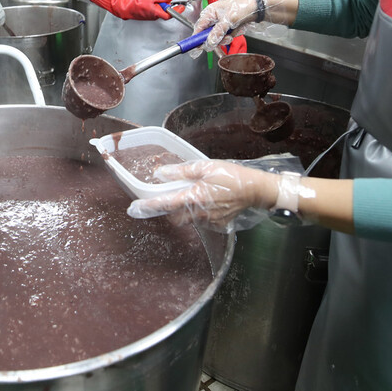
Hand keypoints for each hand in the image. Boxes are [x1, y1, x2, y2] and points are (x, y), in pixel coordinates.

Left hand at [126, 159, 279, 228]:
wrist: (256, 190)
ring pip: (187, 219)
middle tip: (168, 198)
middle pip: (174, 216)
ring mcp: (209, 221)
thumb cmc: (232, 176)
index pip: (165, 204)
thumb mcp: (206, 167)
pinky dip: (198, 212)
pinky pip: (201, 220)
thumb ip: (182, 171)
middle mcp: (199, 213)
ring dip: (184, 210)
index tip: (134, 209)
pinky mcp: (217, 224)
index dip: (148, 207)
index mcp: (194, 197)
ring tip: (193, 195)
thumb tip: (161, 173)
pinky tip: (208, 201)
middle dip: (168, 210)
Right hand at [194, 0, 271, 50]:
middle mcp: (213, 18)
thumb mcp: (229, 20)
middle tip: (226, 39)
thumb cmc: (242, 6)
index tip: (197, 48)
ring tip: (233, 33)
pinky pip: (226, 36)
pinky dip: (233, 35)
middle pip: (207, 35)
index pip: (198, 28)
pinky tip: (238, 29)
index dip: (197, 39)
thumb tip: (209, 42)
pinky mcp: (227, 27)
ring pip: (217, 38)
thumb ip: (217, 32)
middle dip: (217, 39)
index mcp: (209, 13)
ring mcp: (220, 23)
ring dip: (226, 38)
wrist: (257, 6)